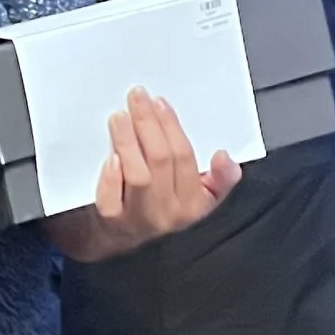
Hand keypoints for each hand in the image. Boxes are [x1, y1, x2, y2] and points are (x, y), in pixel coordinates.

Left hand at [52, 88, 241, 260]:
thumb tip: (225, 157)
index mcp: (196, 203)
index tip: (160, 103)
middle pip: (161, 160)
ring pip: (139, 175)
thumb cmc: (159, 205)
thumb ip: (218, 177)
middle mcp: (170, 213)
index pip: (185, 157)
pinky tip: (109, 156)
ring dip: (128, 141)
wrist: (118, 237)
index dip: (171, 127)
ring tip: (119, 117)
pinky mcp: (112, 223)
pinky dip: (110, 177)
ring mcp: (140, 219)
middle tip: (137, 98)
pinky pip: (111, 200)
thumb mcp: (198, 195)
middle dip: (149, 123)